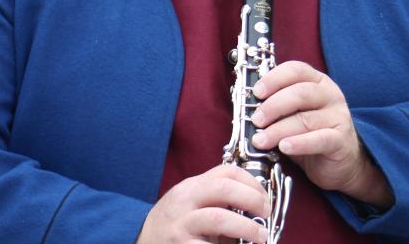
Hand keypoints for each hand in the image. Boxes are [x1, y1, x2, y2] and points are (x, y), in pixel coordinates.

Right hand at [136, 164, 270, 243]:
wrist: (142, 241)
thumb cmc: (175, 225)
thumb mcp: (191, 204)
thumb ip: (216, 200)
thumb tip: (257, 207)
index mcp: (192, 187)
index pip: (226, 171)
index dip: (253, 182)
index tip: (266, 198)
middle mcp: (185, 201)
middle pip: (224, 189)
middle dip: (253, 200)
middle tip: (266, 214)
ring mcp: (182, 225)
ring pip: (220, 218)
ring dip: (248, 227)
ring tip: (261, 236)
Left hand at [251, 61, 391, 207]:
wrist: (339, 161)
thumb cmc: (308, 131)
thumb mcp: (290, 112)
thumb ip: (274, 103)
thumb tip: (244, 103)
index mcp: (316, 80)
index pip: (295, 70)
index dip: (273, 79)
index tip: (256, 93)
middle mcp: (329, 94)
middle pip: (300, 93)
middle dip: (272, 106)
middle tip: (255, 120)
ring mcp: (338, 116)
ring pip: (305, 119)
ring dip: (278, 130)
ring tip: (260, 140)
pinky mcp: (341, 140)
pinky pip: (319, 139)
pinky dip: (299, 143)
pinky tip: (284, 147)